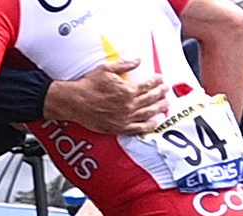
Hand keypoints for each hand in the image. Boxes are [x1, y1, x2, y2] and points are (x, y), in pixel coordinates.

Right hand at [38, 59, 177, 140]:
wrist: (75, 102)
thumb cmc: (89, 85)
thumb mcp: (106, 69)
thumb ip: (124, 65)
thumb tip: (137, 61)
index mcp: (127, 90)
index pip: (147, 85)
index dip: (156, 81)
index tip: (161, 79)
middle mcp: (129, 105)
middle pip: (150, 99)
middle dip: (160, 93)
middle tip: (166, 90)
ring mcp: (125, 118)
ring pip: (148, 113)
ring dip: (159, 108)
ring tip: (166, 104)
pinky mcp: (119, 128)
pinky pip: (138, 129)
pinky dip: (149, 126)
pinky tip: (155, 123)